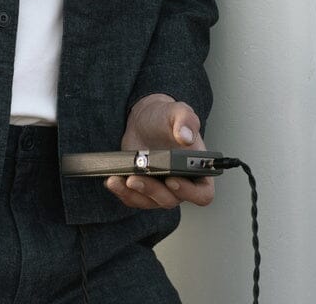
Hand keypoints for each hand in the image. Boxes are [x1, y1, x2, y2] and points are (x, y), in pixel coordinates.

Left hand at [105, 94, 214, 209]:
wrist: (146, 119)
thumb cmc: (166, 118)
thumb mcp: (179, 112)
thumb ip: (186, 121)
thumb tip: (185, 136)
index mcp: (198, 171)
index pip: (202, 194)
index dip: (189, 192)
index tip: (172, 180)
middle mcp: (182, 184)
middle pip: (171, 200)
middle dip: (152, 191)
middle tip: (136, 178)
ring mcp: (161, 188)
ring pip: (150, 201)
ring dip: (133, 194)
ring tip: (119, 180)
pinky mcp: (143, 186)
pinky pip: (134, 198)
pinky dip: (122, 192)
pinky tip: (113, 180)